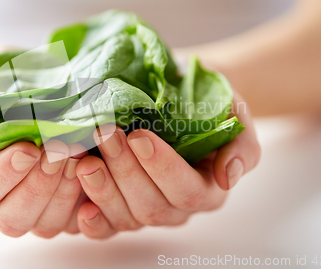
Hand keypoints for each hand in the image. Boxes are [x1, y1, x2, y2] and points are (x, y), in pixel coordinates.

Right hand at [0, 46, 84, 237]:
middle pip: (13, 218)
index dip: (3, 173)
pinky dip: (88, 199)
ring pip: (46, 224)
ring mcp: (35, 205)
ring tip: (80, 156)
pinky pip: (76, 220)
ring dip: (65, 193)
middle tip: (60, 151)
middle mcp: (1, 198)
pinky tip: (96, 167)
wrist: (27, 81)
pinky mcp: (64, 205)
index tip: (28, 147)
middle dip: (38, 186)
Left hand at [73, 92, 260, 238]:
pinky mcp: (118, 207)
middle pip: (151, 207)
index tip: (140, 136)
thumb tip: (228, 176)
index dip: (162, 168)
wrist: (176, 92)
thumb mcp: (234, 112)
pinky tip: (79, 203)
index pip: (187, 191)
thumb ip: (241, 144)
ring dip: (102, 189)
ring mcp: (145, 209)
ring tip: (83, 159)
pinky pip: (105, 227)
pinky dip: (90, 219)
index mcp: (207, 189)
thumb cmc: (205, 100)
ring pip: (125, 217)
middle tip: (105, 135)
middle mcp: (175, 207)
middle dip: (125, 172)